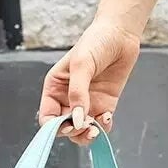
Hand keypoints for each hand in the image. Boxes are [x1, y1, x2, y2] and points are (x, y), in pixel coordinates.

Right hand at [37, 14, 141, 148]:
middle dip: (74, 131)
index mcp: (54, 88)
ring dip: (88, 134)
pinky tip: (107, 116)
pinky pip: (100, 123)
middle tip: (87, 126)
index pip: (48, 117)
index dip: (55, 127)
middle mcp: (68, 98)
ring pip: (82, 130)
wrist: (120, 34)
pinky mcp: (105, 103)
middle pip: (64, 127)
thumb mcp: (81, 65)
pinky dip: (103, 126)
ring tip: (97, 127)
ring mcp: (87, 102)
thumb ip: (78, 93)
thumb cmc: (95, 42)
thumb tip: (76, 119)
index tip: (68, 125)